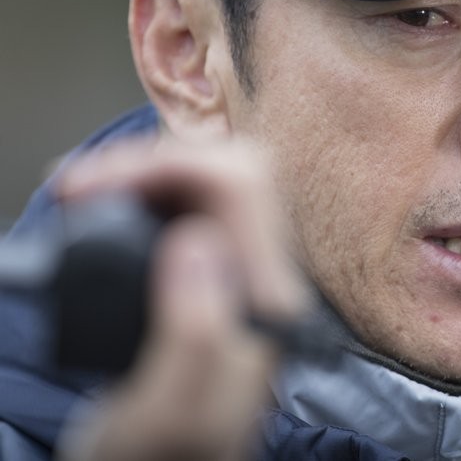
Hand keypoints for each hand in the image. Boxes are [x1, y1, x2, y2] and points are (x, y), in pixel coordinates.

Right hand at [54, 139, 306, 460]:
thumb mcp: (171, 414)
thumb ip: (196, 331)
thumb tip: (198, 239)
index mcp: (265, 300)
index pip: (241, 185)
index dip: (166, 165)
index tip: (92, 187)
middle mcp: (262, 278)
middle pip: (231, 170)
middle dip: (154, 161)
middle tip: (79, 188)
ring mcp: (238, 275)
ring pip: (207, 185)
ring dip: (143, 174)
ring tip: (80, 194)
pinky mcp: (207, 278)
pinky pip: (183, 211)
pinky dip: (138, 197)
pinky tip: (98, 212)